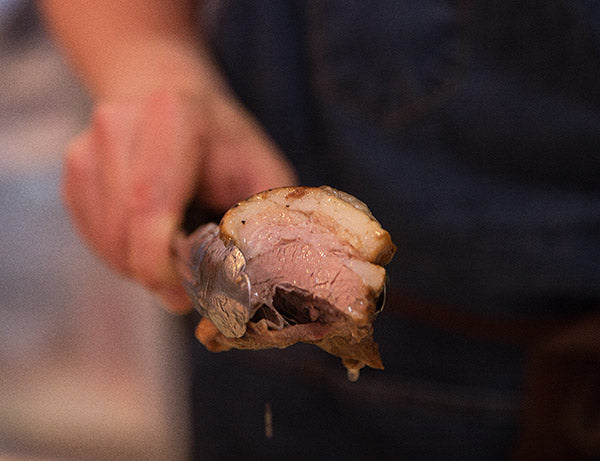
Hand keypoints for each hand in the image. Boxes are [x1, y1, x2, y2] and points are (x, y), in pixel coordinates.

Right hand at [63, 89, 296, 312]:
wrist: (169, 96)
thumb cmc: (222, 141)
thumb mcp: (261, 169)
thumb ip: (259, 218)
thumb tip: (249, 282)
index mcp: (172, 117)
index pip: (149, 201)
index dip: (159, 261)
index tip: (181, 294)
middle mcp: (119, 125)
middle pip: (123, 228)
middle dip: (153, 272)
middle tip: (185, 288)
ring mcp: (88, 147)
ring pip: (105, 238)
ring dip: (138, 265)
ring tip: (173, 253)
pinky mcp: (74, 169)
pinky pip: (92, 234)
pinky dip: (120, 253)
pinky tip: (148, 239)